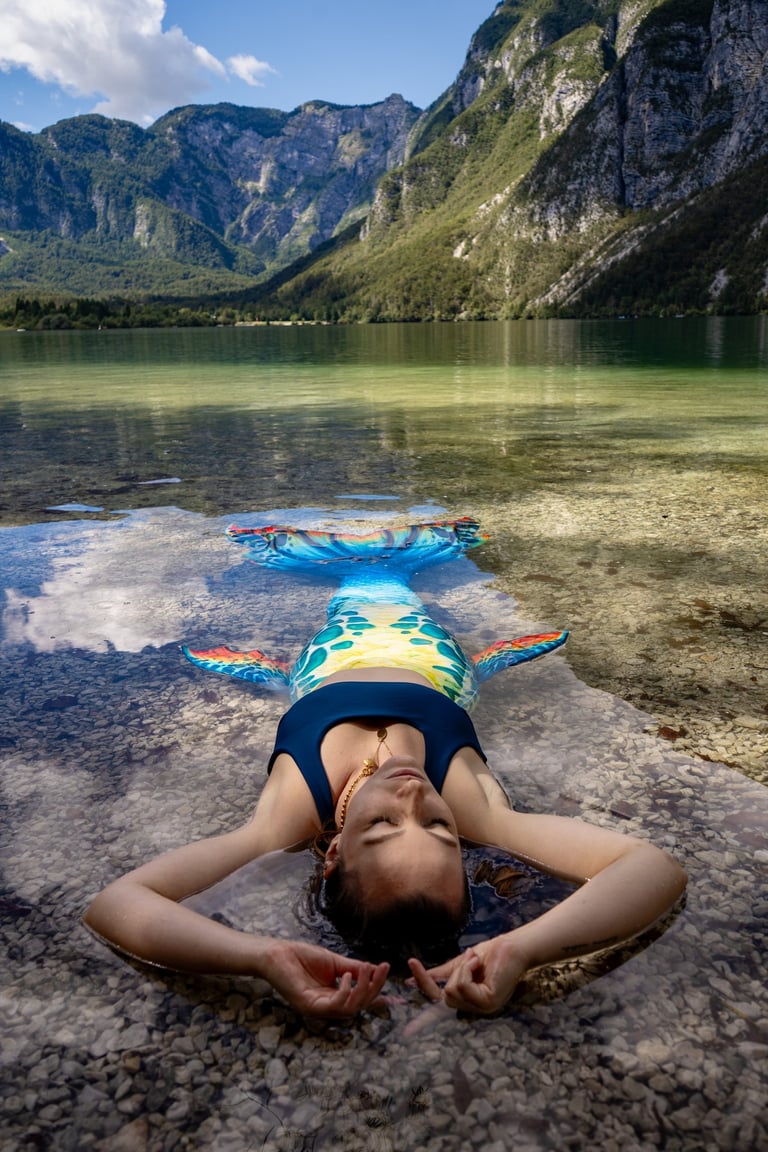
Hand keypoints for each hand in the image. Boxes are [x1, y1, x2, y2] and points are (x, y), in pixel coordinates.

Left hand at [261, 939, 388, 1018]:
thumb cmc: (302, 957)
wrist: (277, 953)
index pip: (360, 999)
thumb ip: (353, 969)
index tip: (390, 974)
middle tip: (381, 969)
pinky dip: (345, 992)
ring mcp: (318, 1009)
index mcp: (334, 997)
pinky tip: (346, 976)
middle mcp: (328, 1007)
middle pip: (359, 1006)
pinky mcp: (309, 1006)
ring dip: (363, 990)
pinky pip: (334, 1006)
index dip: (376, 991)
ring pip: (350, 1009)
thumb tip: (376, 969)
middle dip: (374, 988)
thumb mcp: (334, 962)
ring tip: (367, 970)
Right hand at [408, 934, 527, 1015]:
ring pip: (451, 991)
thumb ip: (439, 975)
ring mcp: (482, 1009)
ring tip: (474, 959)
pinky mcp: (488, 1002)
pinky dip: (466, 970)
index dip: (422, 1023)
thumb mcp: (459, 965)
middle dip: (444, 975)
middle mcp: (474, 1009)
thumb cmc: (491, 954)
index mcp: (467, 1002)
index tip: (406, 1033)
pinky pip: (462, 987)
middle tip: (448, 959)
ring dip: (460, 969)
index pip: (440, 1014)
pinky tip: (477, 963)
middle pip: (443, 997)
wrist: (513, 946)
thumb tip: (410, 981)